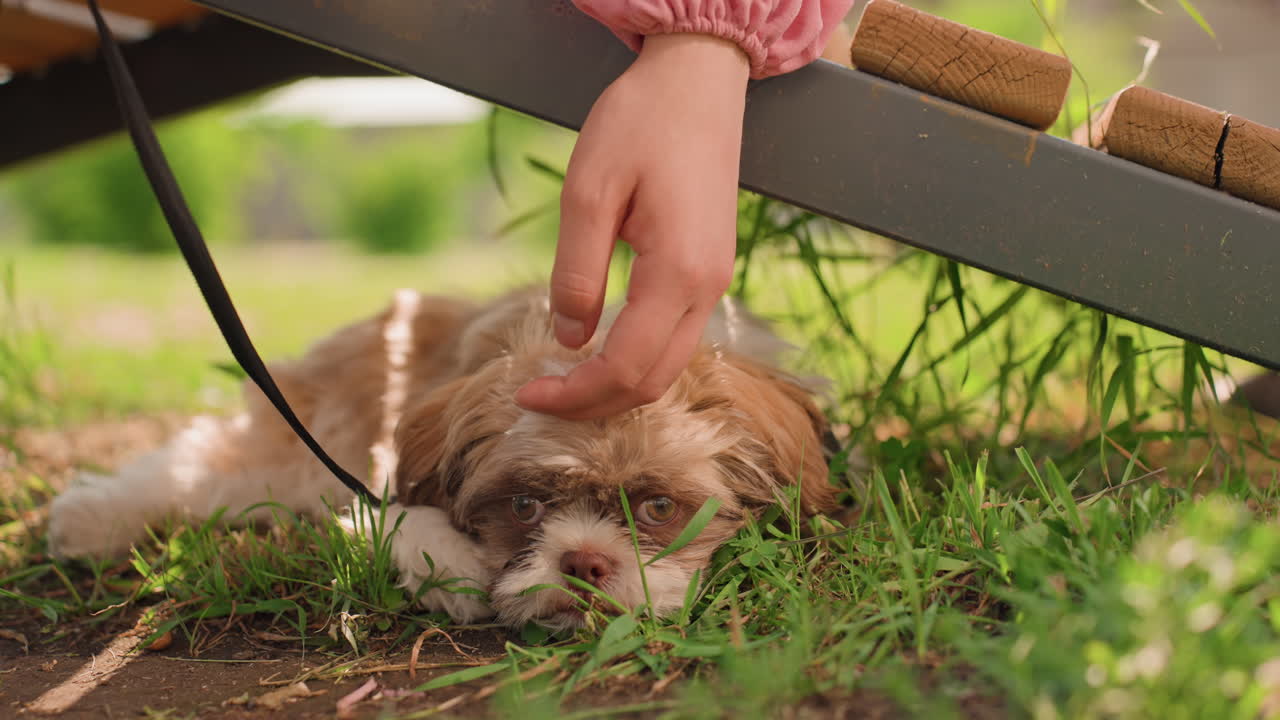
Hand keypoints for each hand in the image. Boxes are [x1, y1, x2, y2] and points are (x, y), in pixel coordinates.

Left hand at [515, 33, 749, 419]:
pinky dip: (637, 360)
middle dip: (594, 404)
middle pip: (653, 382)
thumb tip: (569, 340)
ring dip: (617, 386)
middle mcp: (707, 288)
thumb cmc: (641, 122)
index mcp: (678, 272)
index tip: (526, 397)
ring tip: (564, 382)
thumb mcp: (589, 193)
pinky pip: (677, 338)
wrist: (698, 80)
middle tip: (538, 398)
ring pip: (669, 366)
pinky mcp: (710, 268)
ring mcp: (715, 280)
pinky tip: (599, 349)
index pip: (625, 367)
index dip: (574, 395)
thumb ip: (576, 272)